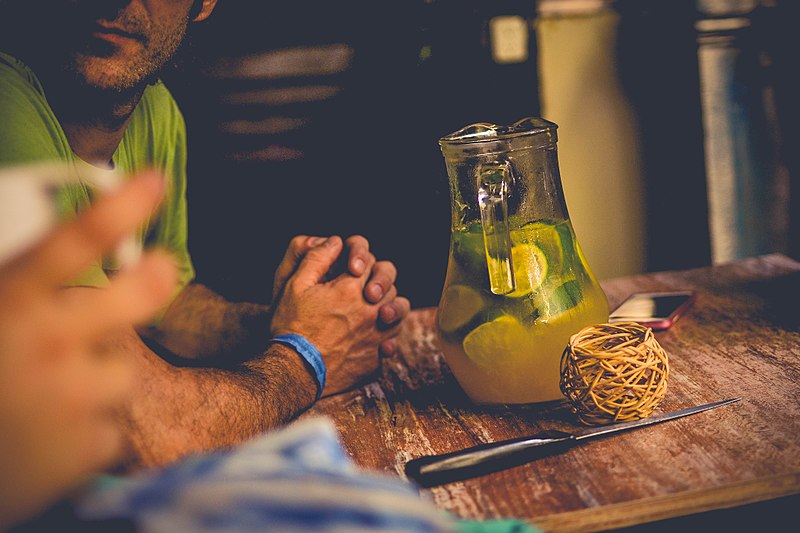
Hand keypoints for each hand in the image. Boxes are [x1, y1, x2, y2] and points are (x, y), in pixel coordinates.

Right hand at [0, 171, 177, 527]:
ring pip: (120, 370)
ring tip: (46, 398)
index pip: (71, 242)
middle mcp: (46, 348)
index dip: (119, 207)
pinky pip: (112, 425)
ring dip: (96, 377)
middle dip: (153, 280)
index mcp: (8, 307)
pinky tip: (51, 438)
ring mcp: (73, 400)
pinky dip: (90, 429)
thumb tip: (71, 265)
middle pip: (130, 300)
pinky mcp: (90, 449)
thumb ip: (22, 292)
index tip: (154, 181)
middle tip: (165, 267)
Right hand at [269, 236, 402, 395]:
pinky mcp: (375, 356)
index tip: (349, 268)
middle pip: (388, 283)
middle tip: (364, 288)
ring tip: (376, 309)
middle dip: (378, 280)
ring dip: (389, 305)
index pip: (368, 261)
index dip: (359, 260)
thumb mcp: (295, 285)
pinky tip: (375, 336)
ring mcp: (376, 334)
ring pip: (397, 311)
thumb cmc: (291, 326)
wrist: (294, 370)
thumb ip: (317, 258)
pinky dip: (387, 335)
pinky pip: (392, 340)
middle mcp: (370, 310)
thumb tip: (335, 242)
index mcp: (351, 288)